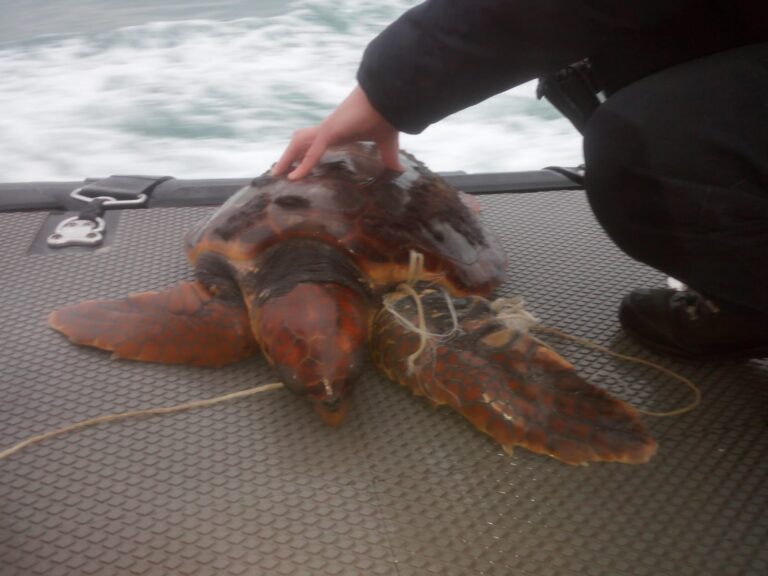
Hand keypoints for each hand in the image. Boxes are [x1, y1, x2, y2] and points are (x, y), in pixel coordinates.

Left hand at [272, 85, 402, 179]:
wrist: (391, 98)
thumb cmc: (387, 115)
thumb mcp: (386, 144)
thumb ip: (388, 158)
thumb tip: (399, 170)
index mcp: (339, 132)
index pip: (315, 143)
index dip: (304, 153)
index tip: (297, 166)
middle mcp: (329, 129)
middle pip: (301, 142)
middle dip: (289, 155)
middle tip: (279, 172)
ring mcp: (327, 129)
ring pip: (299, 144)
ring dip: (287, 158)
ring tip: (277, 175)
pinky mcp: (330, 131)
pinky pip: (312, 151)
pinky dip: (303, 165)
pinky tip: (292, 178)